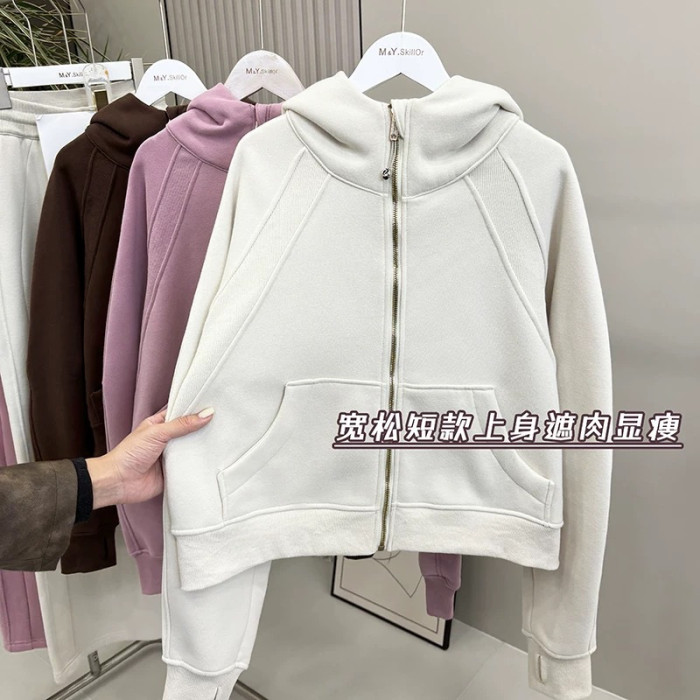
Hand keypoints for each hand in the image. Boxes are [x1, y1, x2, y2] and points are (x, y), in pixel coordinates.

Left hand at [86, 408, 214, 508]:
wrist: (118, 482)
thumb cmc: (129, 454)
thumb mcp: (157, 433)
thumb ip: (182, 424)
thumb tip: (206, 414)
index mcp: (160, 425)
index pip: (182, 413)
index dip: (196, 410)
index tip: (215, 406)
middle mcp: (166, 440)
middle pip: (189, 432)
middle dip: (203, 429)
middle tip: (224, 423)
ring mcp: (170, 457)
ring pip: (191, 450)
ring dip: (202, 447)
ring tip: (223, 439)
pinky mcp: (173, 473)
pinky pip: (190, 467)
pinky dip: (198, 465)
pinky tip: (212, 460)